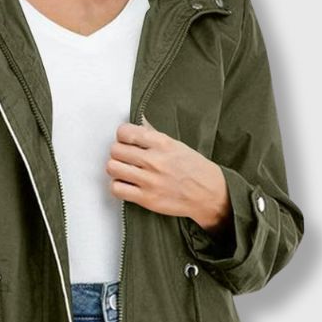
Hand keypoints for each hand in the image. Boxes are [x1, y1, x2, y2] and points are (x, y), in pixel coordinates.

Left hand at [106, 117, 232, 235]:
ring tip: (124, 171)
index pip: (125, 132)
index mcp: (162, 143)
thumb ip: (154, 135)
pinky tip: (126, 185)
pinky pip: (117, 189)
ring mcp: (149, 180)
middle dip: (118, 153)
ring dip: (116, 169)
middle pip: (115, 150)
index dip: (122, 136)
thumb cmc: (195, 169)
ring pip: (112, 168)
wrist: (209, 194)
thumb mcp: (176, 145)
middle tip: (125, 158)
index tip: (126, 141)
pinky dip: (118, 186)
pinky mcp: (146, 199)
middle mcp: (154, 160)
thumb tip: (139, 123)